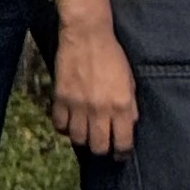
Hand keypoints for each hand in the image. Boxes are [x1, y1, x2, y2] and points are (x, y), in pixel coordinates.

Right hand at [49, 0, 138, 158]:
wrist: (88, 35)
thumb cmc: (113, 55)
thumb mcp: (130, 80)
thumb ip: (130, 105)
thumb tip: (130, 125)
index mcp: (121, 105)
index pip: (122, 141)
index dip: (123, 152)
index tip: (122, 154)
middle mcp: (100, 110)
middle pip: (98, 146)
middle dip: (103, 149)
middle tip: (104, 144)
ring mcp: (78, 106)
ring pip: (78, 139)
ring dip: (84, 138)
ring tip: (87, 132)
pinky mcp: (61, 99)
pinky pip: (59, 126)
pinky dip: (65, 127)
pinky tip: (71, 121)